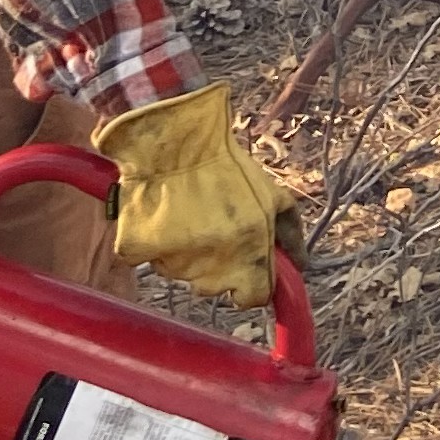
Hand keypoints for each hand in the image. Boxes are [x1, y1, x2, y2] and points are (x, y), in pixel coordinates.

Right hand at [94, 84, 285, 305]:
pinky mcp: (138, 254)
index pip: (253, 298)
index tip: (248, 266)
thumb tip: (301, 266)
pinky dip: (156, 244)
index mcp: (247, 259)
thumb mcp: (273, 195)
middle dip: (220, 265)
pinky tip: (165, 216)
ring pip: (184, 273)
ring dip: (189, 254)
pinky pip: (151, 259)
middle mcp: (210, 271)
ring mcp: (172, 265)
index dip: (253, 284)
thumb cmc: (226, 167)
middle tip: (216, 228)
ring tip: (190, 214)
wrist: (173, 142)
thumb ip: (291, 235)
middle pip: (217, 287)